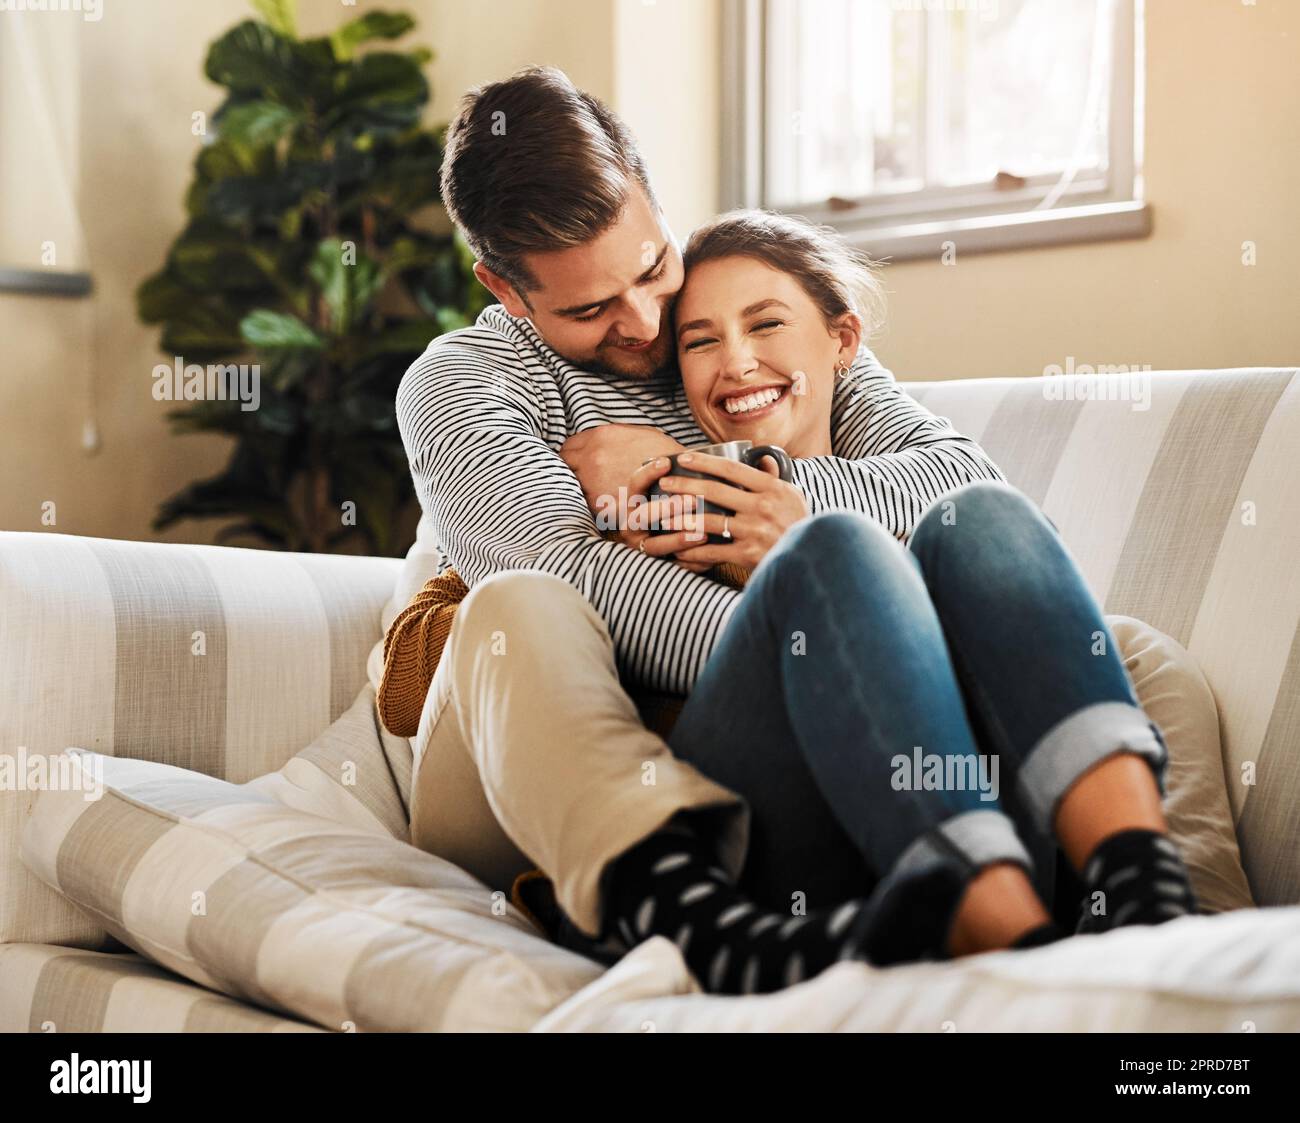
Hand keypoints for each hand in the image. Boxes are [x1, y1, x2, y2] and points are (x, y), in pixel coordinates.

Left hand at [560, 424, 686, 519]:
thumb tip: (605, 439)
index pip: (569, 445)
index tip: (577, 461)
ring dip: (577, 485)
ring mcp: (592, 481)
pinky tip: (600, 503)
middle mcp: (591, 458)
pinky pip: (582, 502)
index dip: (573, 454)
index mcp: (601, 436)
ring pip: (570, 482)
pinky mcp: (598, 504)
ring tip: (590, 489)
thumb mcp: (642, 434)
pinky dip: (589, 502)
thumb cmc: (665, 457)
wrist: (678, 482)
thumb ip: (618, 436)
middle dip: (570, 468)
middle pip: (563, 462)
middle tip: (579, 475)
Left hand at [653, 452, 808, 571]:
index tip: (683, 457)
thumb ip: (773, 478)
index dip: (704, 461)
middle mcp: (762, 506)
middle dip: (685, 485)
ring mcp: (755, 531)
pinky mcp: (749, 554)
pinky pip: (713, 551)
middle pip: (715, 491)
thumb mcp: (793, 496)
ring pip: (709, 520)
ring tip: (665, 517)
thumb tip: (762, 458)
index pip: (732, 469)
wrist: (813, 558)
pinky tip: (680, 551)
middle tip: (665, 482)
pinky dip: (694, 552)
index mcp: (772, 488)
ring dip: (683, 518)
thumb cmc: (799, 524)